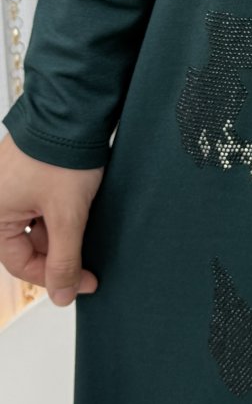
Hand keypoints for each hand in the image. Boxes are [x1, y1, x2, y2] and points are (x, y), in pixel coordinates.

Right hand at [0, 130, 103, 305]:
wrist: (75, 107)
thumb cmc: (62, 154)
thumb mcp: (66, 215)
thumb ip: (64, 259)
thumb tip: (63, 295)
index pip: (20, 263)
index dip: (54, 277)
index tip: (84, 281)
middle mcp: (0, 197)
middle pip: (29, 242)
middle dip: (60, 249)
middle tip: (90, 254)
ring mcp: (14, 180)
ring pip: (39, 221)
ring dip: (63, 229)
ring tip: (87, 221)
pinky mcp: (31, 167)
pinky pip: (43, 200)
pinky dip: (62, 209)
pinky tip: (82, 205)